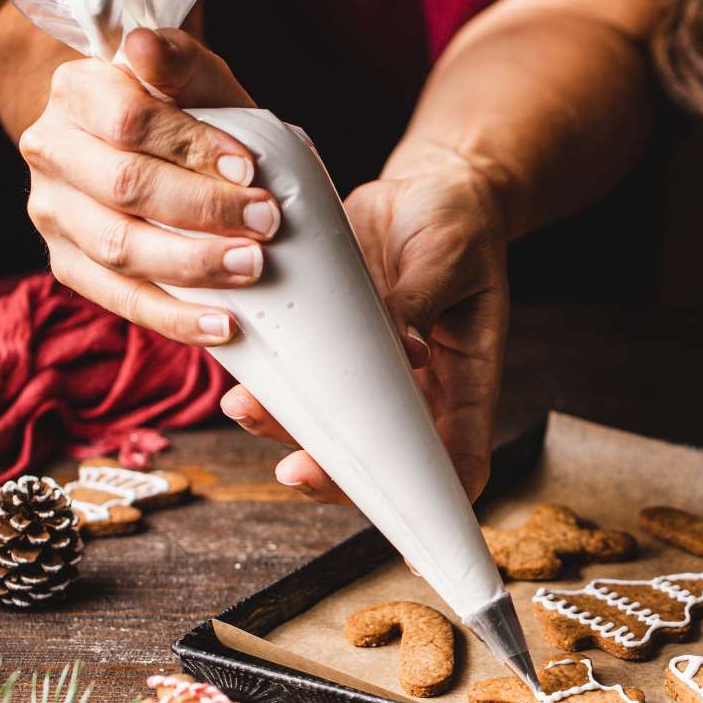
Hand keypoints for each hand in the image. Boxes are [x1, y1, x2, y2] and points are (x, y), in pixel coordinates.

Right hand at [18, 28, 274, 344]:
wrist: (164, 157)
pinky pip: (120, 300)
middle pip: (124, 187)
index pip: (129, 121)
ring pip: (119, 248)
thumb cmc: (190, 116)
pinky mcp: (68, 264)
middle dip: (204, 209)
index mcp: (77, 92)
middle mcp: (50, 150)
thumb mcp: (197, 80)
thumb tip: (142, 46)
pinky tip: (223, 325)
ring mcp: (53, 212)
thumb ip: (180, 62)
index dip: (193, 147)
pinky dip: (175, 317)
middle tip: (268, 223)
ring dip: (193, 264)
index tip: (251, 170)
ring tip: (252, 267)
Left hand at [220, 146, 509, 504]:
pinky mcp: (331, 339)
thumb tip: (406, 350)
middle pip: (379, 458)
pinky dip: (268, 380)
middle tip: (294, 469)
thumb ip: (421, 301)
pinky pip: (300, 373)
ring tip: (246, 408)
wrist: (427, 187)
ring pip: (328, 422)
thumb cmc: (460, 223)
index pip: (461, 461)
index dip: (436, 501)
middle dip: (334, 473)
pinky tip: (238, 370)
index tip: (401, 515)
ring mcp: (369, 369)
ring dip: (285, 427)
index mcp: (464, 380)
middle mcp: (415, 387)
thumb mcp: (450, 258)